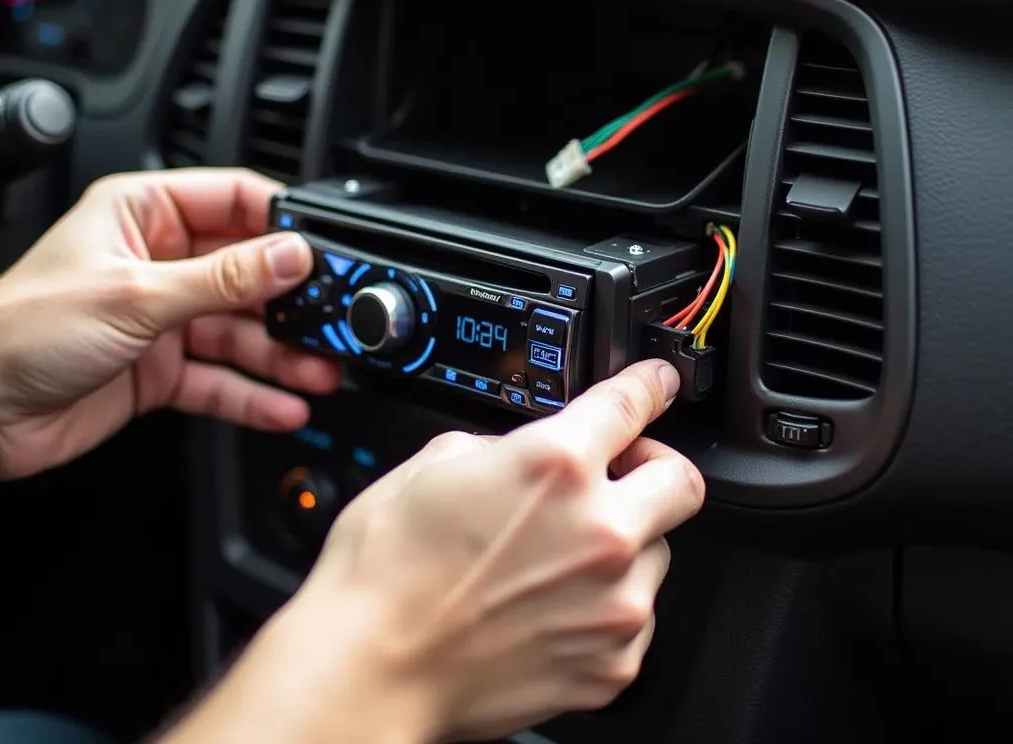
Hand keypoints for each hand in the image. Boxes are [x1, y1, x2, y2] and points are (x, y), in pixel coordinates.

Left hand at [0, 168, 339, 480]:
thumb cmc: (17, 331)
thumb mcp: (135, 294)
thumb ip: (223, 279)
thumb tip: (290, 255)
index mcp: (146, 214)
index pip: (234, 201)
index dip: (282, 223)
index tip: (324, 247)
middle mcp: (161, 261)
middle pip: (249, 272)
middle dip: (292, 300)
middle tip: (333, 319)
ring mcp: (164, 318)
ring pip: (241, 331)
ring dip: (282, 353)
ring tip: (320, 370)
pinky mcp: (163, 369)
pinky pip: (222, 378)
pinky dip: (253, 394)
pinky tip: (284, 403)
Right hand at [164, 359, 703, 743]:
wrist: (371, 667)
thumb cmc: (387, 569)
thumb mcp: (436, 462)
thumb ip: (507, 446)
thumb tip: (530, 450)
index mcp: (556, 464)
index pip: (632, 403)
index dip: (651, 385)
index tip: (659, 384)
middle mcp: (601, 531)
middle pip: (681, 480)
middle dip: (654, 468)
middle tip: (619, 474)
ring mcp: (614, 604)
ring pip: (657, 552)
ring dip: (624, 542)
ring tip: (558, 557)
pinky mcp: (612, 663)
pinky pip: (635, 616)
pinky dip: (605, 604)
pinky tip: (551, 605)